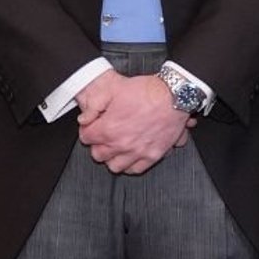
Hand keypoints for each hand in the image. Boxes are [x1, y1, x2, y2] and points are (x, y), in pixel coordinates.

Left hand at [75, 70, 194, 173]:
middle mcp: (121, 144)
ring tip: (115, 148)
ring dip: (112, 157)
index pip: (86, 137)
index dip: (87, 129)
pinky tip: (130, 155)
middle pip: (98, 155)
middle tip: (103, 136)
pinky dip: (130, 165)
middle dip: (98, 144)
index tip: (92, 126)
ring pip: (115, 166)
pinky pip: (136, 169)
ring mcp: (137, 152)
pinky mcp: (153, 155)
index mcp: (108, 128)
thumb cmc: (147, 91)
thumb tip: (84, 118)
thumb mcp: (114, 89)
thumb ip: (94, 105)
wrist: (174, 96)